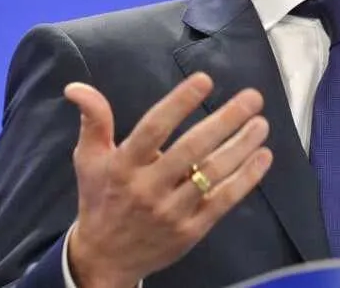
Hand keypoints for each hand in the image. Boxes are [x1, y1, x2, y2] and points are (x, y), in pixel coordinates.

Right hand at [62, 73, 272, 287]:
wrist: (105, 259)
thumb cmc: (100, 199)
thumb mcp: (88, 159)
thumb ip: (92, 120)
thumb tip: (76, 87)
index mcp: (123, 166)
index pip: (154, 129)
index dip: (180, 103)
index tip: (205, 80)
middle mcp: (148, 188)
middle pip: (192, 149)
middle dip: (225, 121)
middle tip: (253, 97)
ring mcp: (172, 211)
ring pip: (213, 174)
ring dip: (241, 146)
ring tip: (262, 123)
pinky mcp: (191, 231)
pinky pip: (223, 201)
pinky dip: (246, 179)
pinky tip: (263, 157)